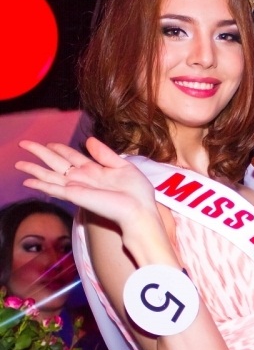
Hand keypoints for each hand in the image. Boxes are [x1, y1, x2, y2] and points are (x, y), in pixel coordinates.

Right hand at [16, 137, 158, 231]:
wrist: (139, 210)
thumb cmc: (136, 192)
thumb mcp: (122, 166)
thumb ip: (104, 154)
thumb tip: (89, 140)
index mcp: (95, 170)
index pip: (72, 156)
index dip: (60, 149)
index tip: (49, 143)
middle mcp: (83, 178)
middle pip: (56, 163)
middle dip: (40, 153)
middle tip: (25, 144)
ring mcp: (77, 187)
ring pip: (50, 175)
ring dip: (34, 169)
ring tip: (19, 163)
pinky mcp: (76, 195)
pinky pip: (54, 188)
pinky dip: (40, 185)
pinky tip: (28, 182)